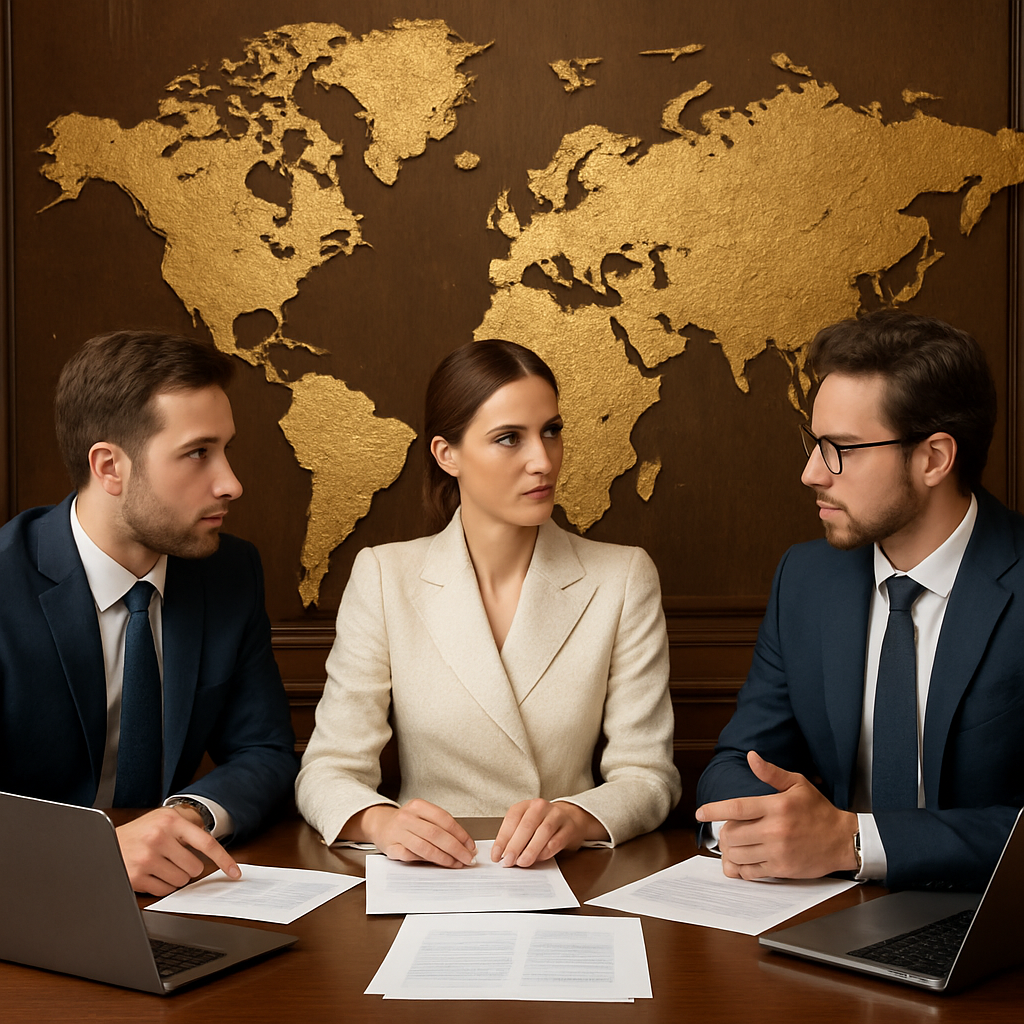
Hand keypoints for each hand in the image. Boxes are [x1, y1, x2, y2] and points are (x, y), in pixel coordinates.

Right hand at [115, 805, 239, 895]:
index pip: (206, 843)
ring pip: (181, 881)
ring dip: (174, 876)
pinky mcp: (135, 877)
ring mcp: (145, 858)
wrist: (107, 840)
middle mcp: (158, 837)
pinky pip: (164, 890)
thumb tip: (214, 855)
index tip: (235, 873)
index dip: (223, 859)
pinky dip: (162, 885)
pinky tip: (151, 873)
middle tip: (172, 857)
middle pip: (195, 868)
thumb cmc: (143, 831)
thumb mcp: (165, 820)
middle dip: (188, 866)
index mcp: (170, 820)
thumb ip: (189, 830)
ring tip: (159, 864)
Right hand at [353, 799, 475, 867]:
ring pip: (426, 847)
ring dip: (444, 858)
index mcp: (418, 806)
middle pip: (436, 834)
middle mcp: (407, 817)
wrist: (380, 825)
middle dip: (455, 848)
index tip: (470, 845)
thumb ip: (441, 826)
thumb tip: (464, 843)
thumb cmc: (407, 822)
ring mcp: (398, 833)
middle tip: (467, 858)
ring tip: (456, 863)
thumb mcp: (422, 815)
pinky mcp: (391, 848)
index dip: (460, 834)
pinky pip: (413, 857)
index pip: (444, 819)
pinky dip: (427, 862)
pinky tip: (437, 864)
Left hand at [491, 799, 605, 866]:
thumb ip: (514, 837)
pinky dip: (546, 851)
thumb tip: (502, 856)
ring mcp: (556, 815)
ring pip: (543, 832)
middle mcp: (540, 807)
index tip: (496, 855)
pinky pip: (557, 840)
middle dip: (515, 845)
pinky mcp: (568, 827)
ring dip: (531, 850)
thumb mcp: (525, 824)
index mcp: (526, 805)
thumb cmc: (542, 824)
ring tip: (522, 862)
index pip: (512, 819)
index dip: (502, 838)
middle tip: (508, 861)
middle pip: (527, 825)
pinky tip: (539, 858)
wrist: (569, 818)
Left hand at [695, 750, 858, 879]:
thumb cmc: (818, 810)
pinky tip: (744, 860)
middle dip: (723, 833)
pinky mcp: (782, 869)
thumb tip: (751, 757)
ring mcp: (778, 851)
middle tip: (727, 831)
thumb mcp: (797, 784)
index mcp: (776, 806)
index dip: (714, 810)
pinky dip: (741, 867)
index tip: (701, 812)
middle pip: (732, 834)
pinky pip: (751, 872)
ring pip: (738, 854)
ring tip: (734, 845)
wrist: (842, 840)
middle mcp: (775, 829)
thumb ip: (771, 773)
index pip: (736, 807)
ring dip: (730, 851)